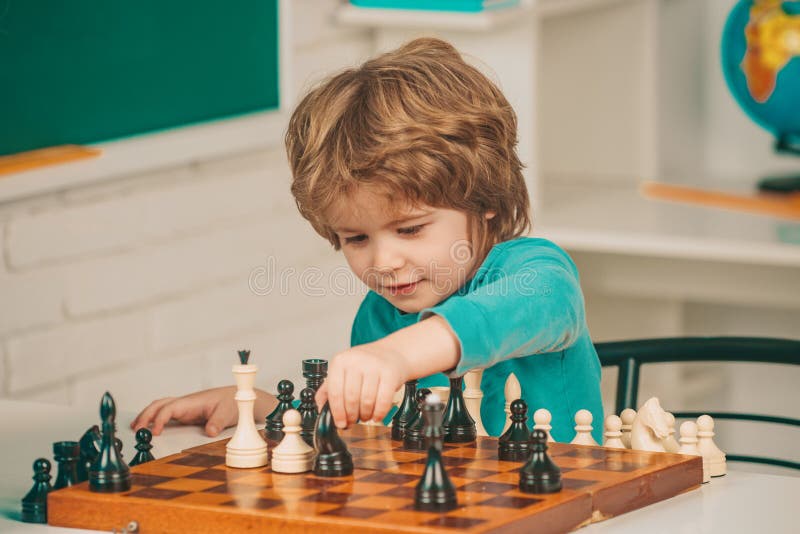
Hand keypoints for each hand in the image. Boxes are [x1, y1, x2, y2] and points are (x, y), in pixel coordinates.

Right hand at [131, 387, 275, 436]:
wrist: (239, 397)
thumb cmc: (232, 402)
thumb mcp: (228, 412)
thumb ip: (218, 421)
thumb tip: (209, 431)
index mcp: (192, 401)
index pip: (170, 408)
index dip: (160, 420)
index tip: (155, 432)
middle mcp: (186, 403)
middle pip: (159, 405)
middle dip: (146, 416)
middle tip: (136, 430)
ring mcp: (185, 408)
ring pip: (160, 407)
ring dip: (147, 415)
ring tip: (135, 427)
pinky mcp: (186, 413)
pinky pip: (167, 413)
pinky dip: (155, 418)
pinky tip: (150, 427)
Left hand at [316, 343, 411, 429]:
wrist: (392, 352)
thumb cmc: (366, 364)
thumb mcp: (343, 370)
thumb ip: (329, 388)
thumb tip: (320, 408)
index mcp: (340, 361)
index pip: (335, 392)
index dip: (337, 412)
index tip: (340, 423)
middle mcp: (356, 360)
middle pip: (351, 398)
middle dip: (351, 415)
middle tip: (353, 421)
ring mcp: (374, 366)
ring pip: (367, 400)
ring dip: (365, 415)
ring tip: (365, 417)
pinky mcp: (390, 373)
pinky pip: (383, 400)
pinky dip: (379, 413)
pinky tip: (376, 416)